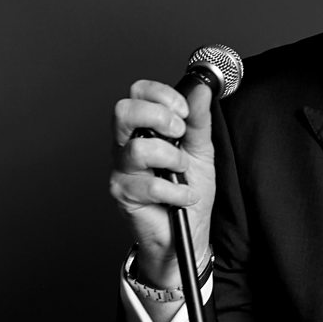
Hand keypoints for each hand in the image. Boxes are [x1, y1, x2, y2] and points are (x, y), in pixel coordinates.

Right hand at [110, 79, 214, 288]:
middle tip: (179, 134)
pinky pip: (150, 186)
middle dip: (159, 117)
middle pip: (123, 110)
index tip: (184, 110)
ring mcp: (122, 170)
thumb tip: (200, 89)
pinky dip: (177, 192)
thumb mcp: (200, 149)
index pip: (137, 92)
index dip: (161, 94)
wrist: (187, 232)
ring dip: (172, 158)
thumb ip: (199, 120)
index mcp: (143, 128)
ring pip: (137, 148)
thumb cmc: (189, 189)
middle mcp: (126, 144)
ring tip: (182, 170)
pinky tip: (184, 197)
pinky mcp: (123, 195)